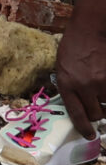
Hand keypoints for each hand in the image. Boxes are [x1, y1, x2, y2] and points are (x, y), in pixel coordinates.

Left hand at [61, 16, 105, 138]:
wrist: (90, 29)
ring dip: (105, 100)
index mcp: (66, 83)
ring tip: (100, 85)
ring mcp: (101, 83)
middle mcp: (84, 86)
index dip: (84, 128)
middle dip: (96, 111)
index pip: (76, 114)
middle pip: (95, 113)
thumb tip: (77, 106)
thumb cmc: (73, 46)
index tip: (89, 135)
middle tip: (96, 103)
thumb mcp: (62, 67)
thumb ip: (69, 86)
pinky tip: (103, 79)